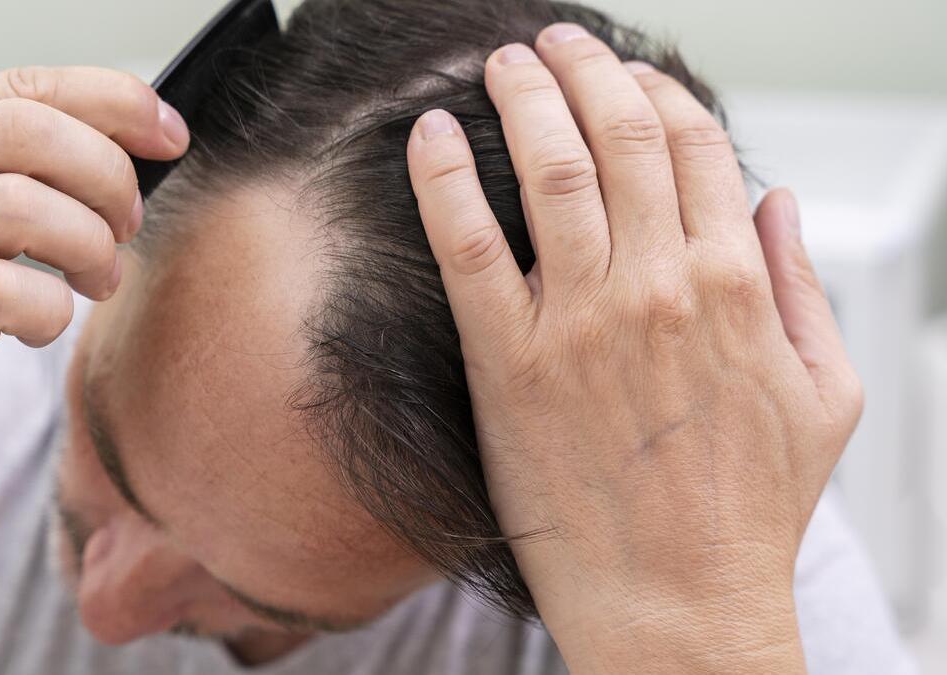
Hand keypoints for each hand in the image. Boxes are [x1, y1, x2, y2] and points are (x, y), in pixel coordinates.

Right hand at [0, 67, 187, 506]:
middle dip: (108, 175)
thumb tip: (115, 151)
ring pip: (22, 206)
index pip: (20, 86)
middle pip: (27, 131)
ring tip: (93, 279)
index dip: (114, 102)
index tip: (168, 134)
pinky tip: (39, 325)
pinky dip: (51, 309)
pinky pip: (3, 293)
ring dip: (89, 245)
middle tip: (126, 226)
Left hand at [406, 25, 859, 673]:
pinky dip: (444, 181)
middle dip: (585, 70)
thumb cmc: (746, 512)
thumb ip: (804, 290)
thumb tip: (776, 204)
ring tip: (500, 65)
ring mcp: (579, 323)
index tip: (629, 76)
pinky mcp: (509, 365)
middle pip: (621, 137)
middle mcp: (657, 288)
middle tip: (553, 44)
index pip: (697, 146)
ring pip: (550, 173)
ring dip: (521, 101)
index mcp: (734, 286)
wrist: (678, 604)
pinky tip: (429, 138)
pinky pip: (469, 248)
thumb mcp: (824, 397)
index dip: (658, 92)